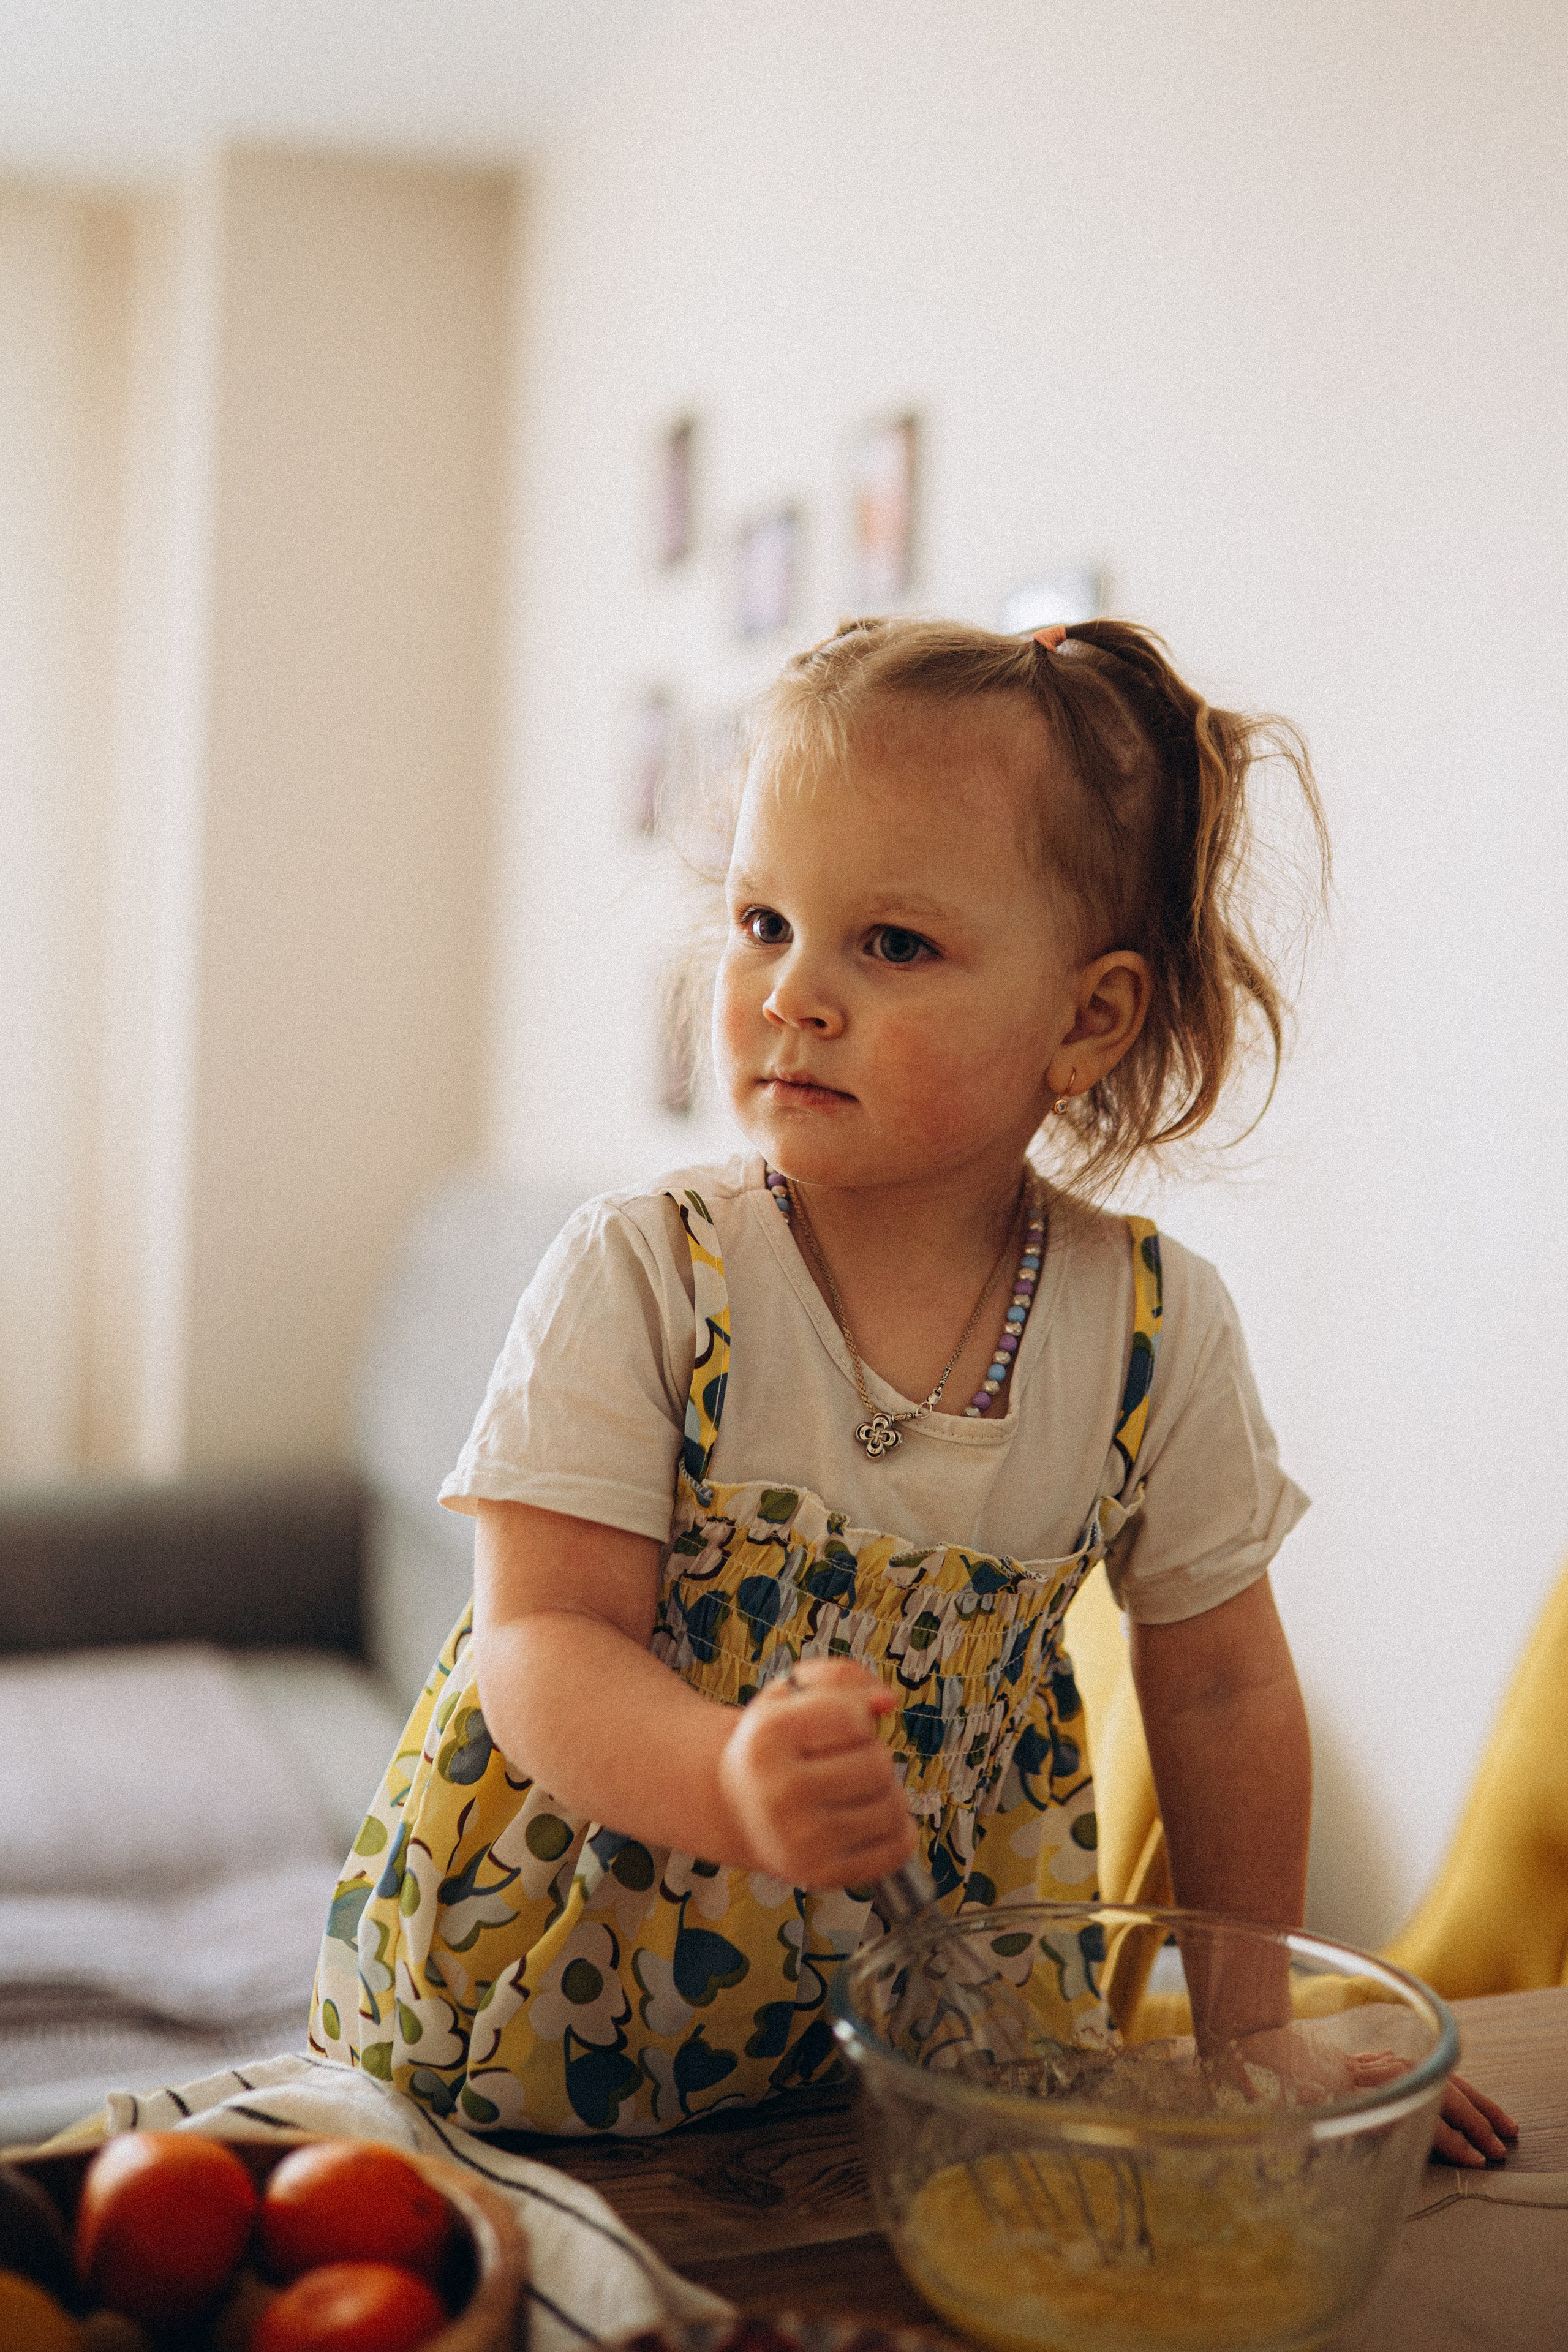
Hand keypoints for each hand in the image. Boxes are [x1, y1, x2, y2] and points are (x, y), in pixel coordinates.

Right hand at [719, 1658, 916, 1888]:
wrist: (739, 1808)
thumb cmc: (777, 1744)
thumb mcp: (793, 1694)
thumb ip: (842, 1677)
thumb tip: (886, 1702)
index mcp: (766, 1738)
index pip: (853, 1718)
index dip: (857, 1715)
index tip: (838, 1725)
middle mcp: (778, 1793)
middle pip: (877, 1764)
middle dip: (873, 1754)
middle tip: (846, 1760)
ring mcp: (800, 1841)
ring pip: (893, 1807)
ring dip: (888, 1792)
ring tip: (858, 1789)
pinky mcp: (821, 1875)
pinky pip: (897, 1848)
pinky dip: (899, 1830)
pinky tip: (872, 1819)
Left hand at [1248, 2041, 1518, 2164]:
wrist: (1288, 2055)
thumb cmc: (1307, 2095)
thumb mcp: (1335, 2120)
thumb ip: (1371, 2131)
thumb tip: (1401, 2146)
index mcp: (1385, 2087)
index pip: (1430, 2120)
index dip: (1455, 2143)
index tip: (1475, 2160)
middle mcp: (1397, 2070)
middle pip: (1448, 2097)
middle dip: (1476, 2125)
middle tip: (1496, 2150)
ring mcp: (1398, 2062)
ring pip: (1450, 2081)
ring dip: (1480, 2106)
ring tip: (1504, 2127)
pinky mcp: (1394, 2060)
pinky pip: (1438, 2072)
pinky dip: (1463, 2089)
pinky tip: (1476, 2102)